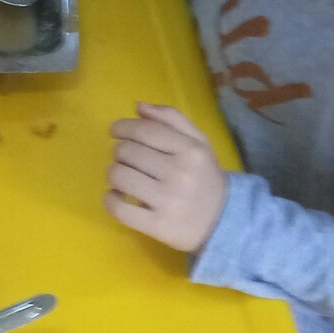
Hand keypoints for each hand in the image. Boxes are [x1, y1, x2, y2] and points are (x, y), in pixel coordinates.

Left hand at [105, 103, 228, 251]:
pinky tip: (118, 196)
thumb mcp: (198, 143)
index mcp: (190, 150)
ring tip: (124, 178)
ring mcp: (167, 201)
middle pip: (126, 151)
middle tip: (127, 159)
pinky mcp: (157, 225)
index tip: (116, 131)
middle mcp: (179, 173)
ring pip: (118, 176)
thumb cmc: (204, 177)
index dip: (122, 127)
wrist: (223, 220)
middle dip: (120, 152)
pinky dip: (110, 199)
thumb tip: (138, 106)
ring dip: (114, 174)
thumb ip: (171, 119)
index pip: (144, 130)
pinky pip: (118, 208)